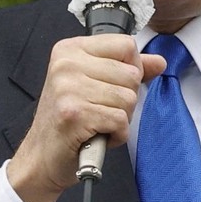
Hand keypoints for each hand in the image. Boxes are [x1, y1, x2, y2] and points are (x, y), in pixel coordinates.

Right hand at [6, 34, 165, 201]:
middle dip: (126, 99)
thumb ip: (127, 68)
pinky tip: (98, 135)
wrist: (41, 157)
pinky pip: (120, 120)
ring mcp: (68, 88)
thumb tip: (159, 61)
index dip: (131, 68)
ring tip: (98, 123)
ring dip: (121, 119)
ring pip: (129, 98)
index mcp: (71, 49)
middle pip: (131, 74)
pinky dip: (117, 134)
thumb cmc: (68, 120)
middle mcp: (66, 63)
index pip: (126, 44)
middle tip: (100, 109)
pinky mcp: (74, 113)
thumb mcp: (94, 83)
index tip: (114, 85)